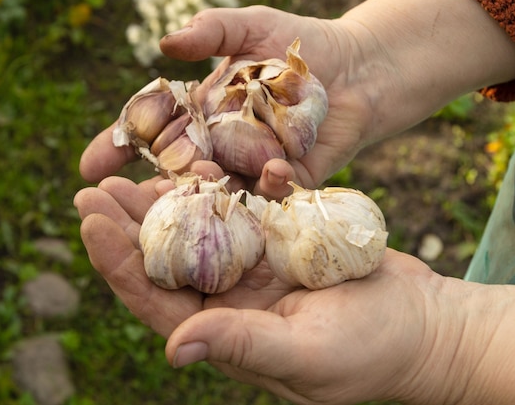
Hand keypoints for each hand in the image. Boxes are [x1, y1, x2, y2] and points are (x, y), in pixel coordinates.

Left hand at [73, 176, 487, 404]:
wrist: (423, 324)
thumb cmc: (372, 350)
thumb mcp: (307, 354)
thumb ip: (242, 345)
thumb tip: (173, 348)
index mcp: (225, 332)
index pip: (155, 299)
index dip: (117, 261)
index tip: (90, 218)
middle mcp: (231, 299)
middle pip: (168, 259)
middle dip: (130, 223)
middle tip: (96, 183)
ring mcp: (256, 266)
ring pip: (201, 228)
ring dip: (170, 198)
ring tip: (140, 166)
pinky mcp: (283, 239)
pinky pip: (248, 208)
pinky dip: (233, 185)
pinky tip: (213, 161)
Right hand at [80, 6, 375, 198]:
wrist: (359, 68)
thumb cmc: (299, 45)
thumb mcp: (251, 27)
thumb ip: (211, 31)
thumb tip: (165, 44)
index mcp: (202, 113)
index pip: (152, 132)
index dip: (120, 147)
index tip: (89, 167)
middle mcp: (221, 146)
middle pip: (178, 169)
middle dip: (149, 183)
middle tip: (119, 200)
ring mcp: (252, 166)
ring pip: (220, 189)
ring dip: (201, 195)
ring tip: (189, 192)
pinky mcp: (289, 180)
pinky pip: (272, 191)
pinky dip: (267, 186)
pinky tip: (267, 176)